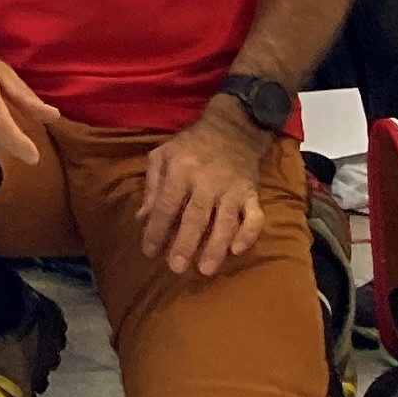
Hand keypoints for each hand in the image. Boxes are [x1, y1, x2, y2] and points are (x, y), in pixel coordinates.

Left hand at [136, 106, 275, 276]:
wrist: (233, 127)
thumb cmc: (191, 145)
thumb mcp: (163, 155)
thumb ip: (152, 186)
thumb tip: (142, 218)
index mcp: (181, 169)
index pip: (166, 205)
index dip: (156, 230)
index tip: (149, 252)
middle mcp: (207, 180)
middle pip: (196, 216)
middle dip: (186, 243)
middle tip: (176, 268)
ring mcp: (232, 188)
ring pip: (225, 221)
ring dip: (216, 246)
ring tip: (206, 269)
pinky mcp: (252, 193)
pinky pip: (255, 216)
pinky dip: (249, 233)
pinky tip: (238, 250)